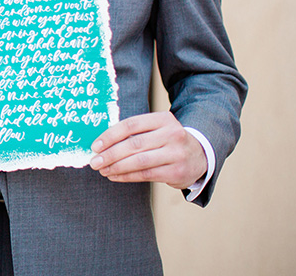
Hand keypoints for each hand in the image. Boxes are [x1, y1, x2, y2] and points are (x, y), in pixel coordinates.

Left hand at [89, 111, 206, 189]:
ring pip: (139, 161)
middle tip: (94, 161)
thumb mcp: (157, 128)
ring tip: (102, 169)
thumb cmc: (168, 140)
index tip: (95, 145)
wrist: (201, 155)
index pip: (130, 125)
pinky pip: (146, 175)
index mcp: (163, 119)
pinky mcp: (177, 172)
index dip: (110, 135)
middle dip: (110, 154)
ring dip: (116, 167)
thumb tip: (102, 143)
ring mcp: (176, 154)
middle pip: (133, 144)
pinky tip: (115, 176)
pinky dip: (127, 176)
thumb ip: (135, 132)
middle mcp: (172, 134)